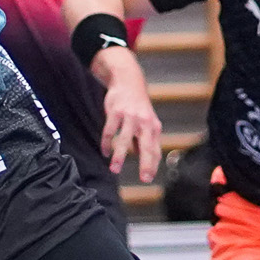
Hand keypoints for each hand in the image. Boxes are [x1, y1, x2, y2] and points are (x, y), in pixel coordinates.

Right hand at [96, 49, 163, 181]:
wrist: (128, 80)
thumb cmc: (138, 105)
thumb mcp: (146, 121)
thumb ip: (144, 140)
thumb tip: (144, 159)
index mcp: (153, 127)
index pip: (155, 149)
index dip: (152, 164)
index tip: (148, 178)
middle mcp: (144, 122)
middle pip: (147, 146)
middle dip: (145, 164)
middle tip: (144, 178)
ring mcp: (130, 116)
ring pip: (125, 140)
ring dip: (119, 156)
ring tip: (114, 169)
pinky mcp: (116, 111)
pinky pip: (110, 130)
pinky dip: (106, 143)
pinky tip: (105, 151)